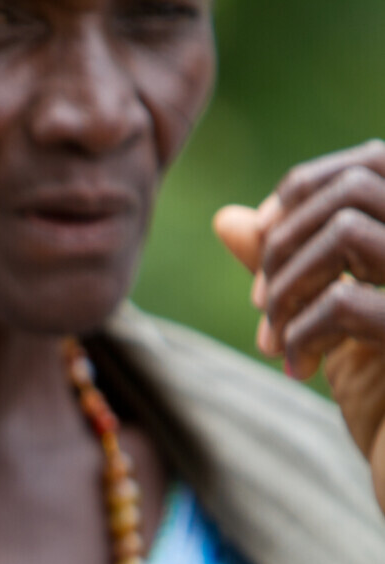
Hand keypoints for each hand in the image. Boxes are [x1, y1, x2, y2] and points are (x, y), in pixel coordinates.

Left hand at [213, 139, 384, 510]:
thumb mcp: (331, 325)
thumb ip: (287, 269)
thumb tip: (227, 218)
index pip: (370, 161)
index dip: (300, 192)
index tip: (261, 245)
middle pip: (357, 185)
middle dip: (284, 240)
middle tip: (261, 302)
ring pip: (348, 231)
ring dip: (286, 286)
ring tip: (273, 338)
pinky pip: (347, 303)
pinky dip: (301, 333)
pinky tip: (297, 369)